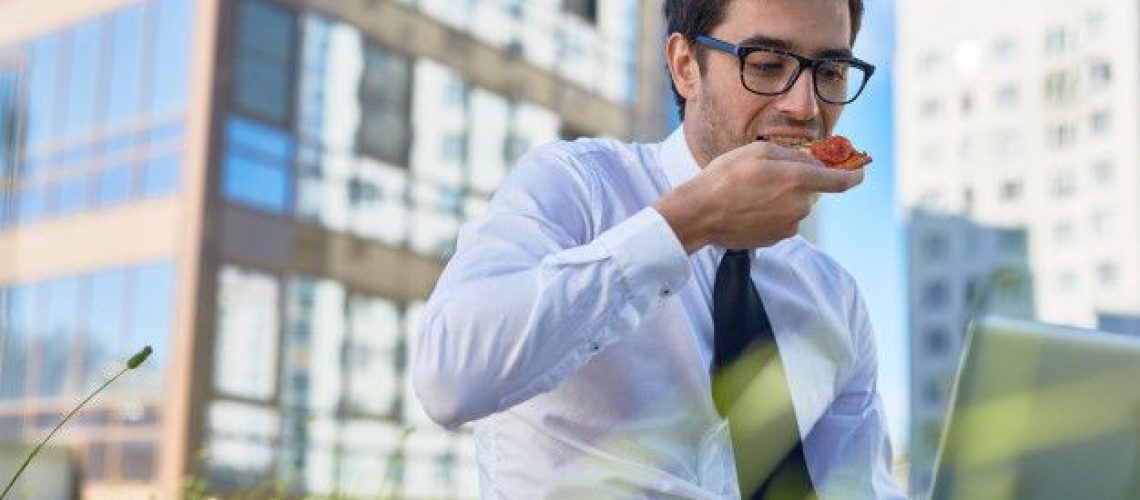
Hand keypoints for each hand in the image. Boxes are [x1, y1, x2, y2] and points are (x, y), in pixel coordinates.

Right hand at [653, 141, 863, 252]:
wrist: (701, 213)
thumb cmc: (727, 176)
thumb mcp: (760, 152)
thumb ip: (794, 155)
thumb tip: (814, 161)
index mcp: (799, 179)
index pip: (843, 180)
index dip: (855, 174)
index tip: (859, 170)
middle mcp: (801, 205)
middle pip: (814, 191)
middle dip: (801, 182)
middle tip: (773, 175)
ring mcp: (790, 225)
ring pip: (798, 206)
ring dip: (785, 197)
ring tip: (754, 192)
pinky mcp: (778, 238)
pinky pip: (785, 221)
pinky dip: (774, 213)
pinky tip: (750, 208)